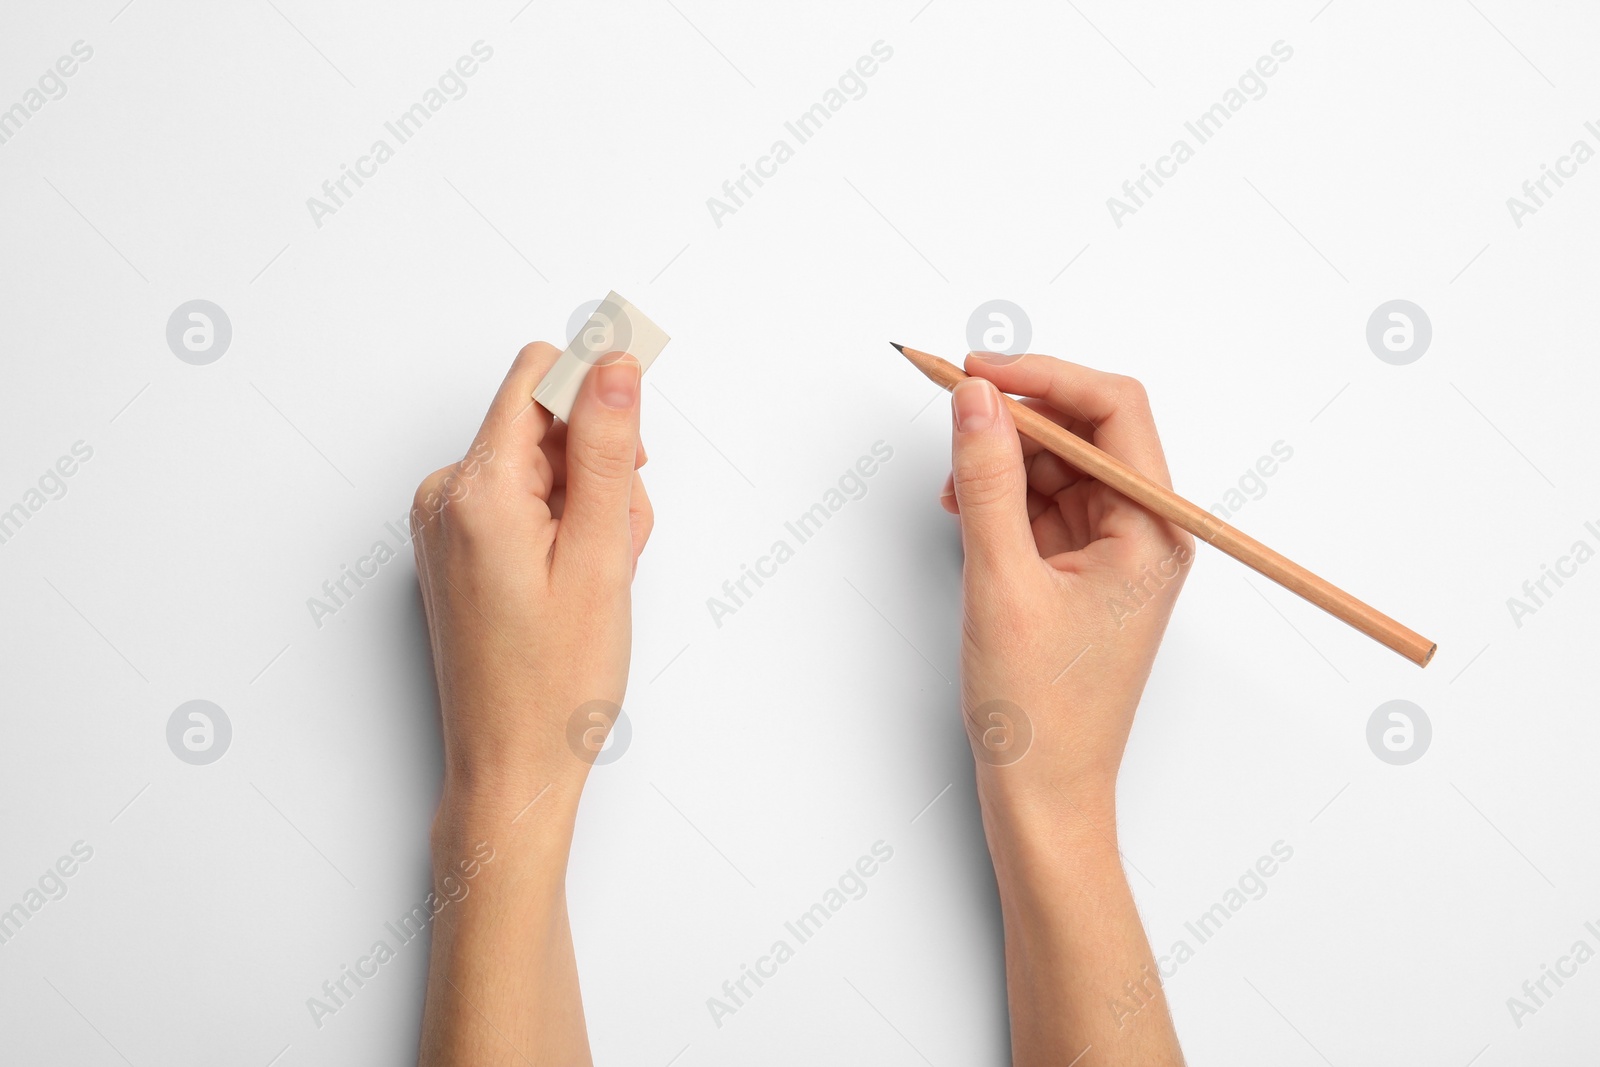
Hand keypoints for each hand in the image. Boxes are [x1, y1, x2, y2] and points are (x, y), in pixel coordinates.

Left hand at [412, 341, 650, 1066]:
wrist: (511, 768)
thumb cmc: (554, 683)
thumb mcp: (602, 555)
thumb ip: (609, 449)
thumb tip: (613, 364)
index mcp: (476, 488)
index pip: (538, 376)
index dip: (597, 390)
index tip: (638, 425)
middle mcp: (447, 496)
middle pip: (545, 424)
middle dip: (601, 467)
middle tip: (617, 543)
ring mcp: (447, 525)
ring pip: (543, 467)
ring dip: (589, 506)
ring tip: (600, 576)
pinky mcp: (458, 550)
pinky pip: (524, 502)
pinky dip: (563, 529)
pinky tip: (577, 583)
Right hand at [941, 352, 1190, 1064]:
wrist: (1043, 795)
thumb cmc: (1040, 711)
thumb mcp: (1001, 580)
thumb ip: (988, 479)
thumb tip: (976, 399)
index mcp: (1153, 531)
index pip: (1114, 410)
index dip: (1045, 376)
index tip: (978, 370)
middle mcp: (1144, 533)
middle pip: (1085, 431)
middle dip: (1018, 419)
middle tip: (952, 408)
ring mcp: (1113, 552)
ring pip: (1058, 466)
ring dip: (1003, 461)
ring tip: (955, 490)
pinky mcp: (1080, 572)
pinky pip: (1042, 505)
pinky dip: (1001, 498)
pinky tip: (965, 512)